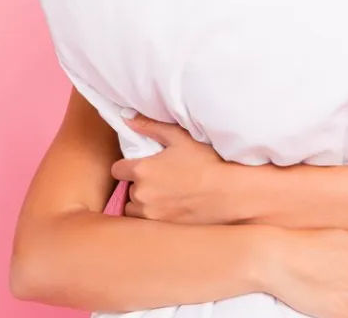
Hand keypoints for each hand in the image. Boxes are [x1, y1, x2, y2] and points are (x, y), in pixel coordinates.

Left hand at [111, 113, 237, 223]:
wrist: (230, 192)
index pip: (117, 170)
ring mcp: (151, 214)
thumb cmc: (207, 162)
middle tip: (159, 180)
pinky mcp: (163, 229)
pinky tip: (173, 208)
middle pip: (127, 191)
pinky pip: (149, 224)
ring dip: (144, 204)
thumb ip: (151, 127)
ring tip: (165, 196)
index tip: (141, 166)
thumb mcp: (180, 138)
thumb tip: (127, 118)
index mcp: (142, 170)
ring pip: (136, 210)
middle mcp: (141, 194)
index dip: (128, 167)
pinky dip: (156, 217)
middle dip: (139, 186)